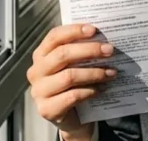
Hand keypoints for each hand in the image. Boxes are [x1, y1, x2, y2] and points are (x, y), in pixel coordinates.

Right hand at [26, 24, 116, 139]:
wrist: (72, 118)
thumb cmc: (74, 85)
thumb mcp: (74, 65)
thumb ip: (81, 51)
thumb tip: (102, 38)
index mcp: (41, 55)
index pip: (54, 36)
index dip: (74, 31)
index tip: (94, 30)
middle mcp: (36, 71)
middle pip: (62, 55)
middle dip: (89, 50)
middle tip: (109, 50)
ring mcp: (39, 91)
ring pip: (69, 76)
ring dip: (94, 73)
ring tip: (111, 72)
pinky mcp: (47, 109)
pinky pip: (72, 96)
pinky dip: (90, 91)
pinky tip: (102, 88)